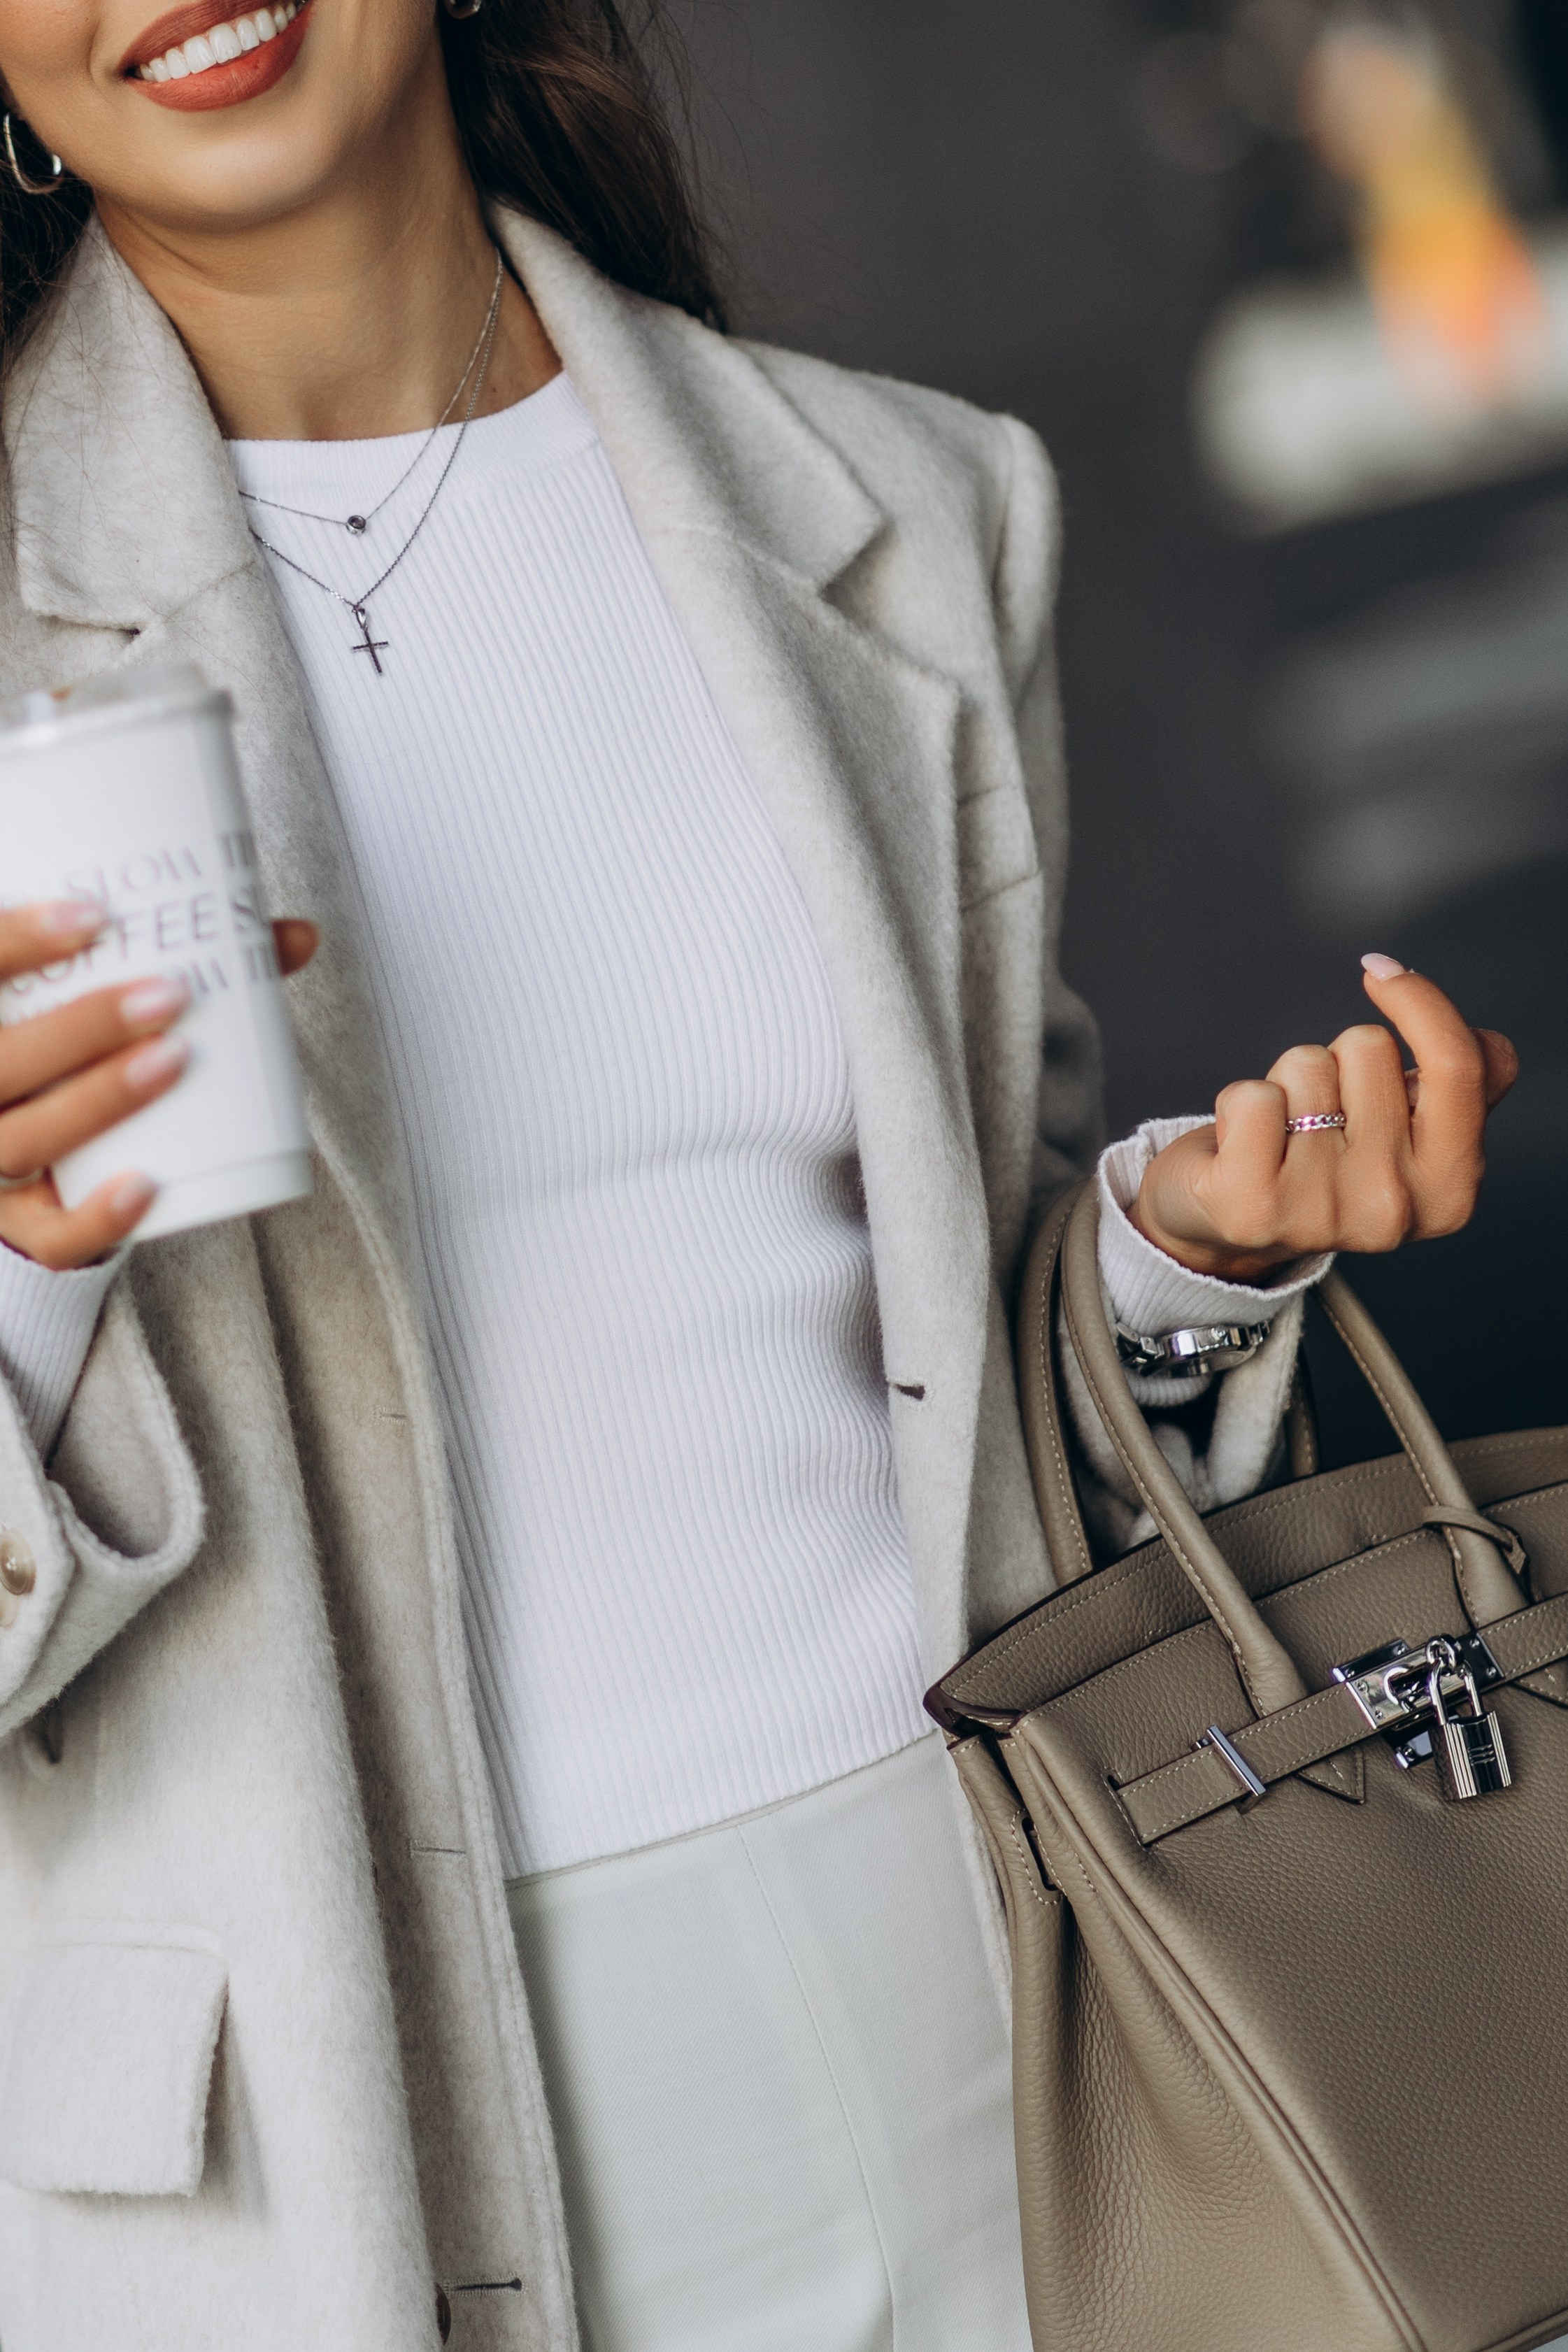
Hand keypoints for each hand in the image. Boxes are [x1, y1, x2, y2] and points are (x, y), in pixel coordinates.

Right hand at [0, 901, 318, 1272]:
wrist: (35, 1169)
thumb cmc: (73, 1061)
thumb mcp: (99, 1007)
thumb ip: (187, 968)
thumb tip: (299, 938)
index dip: (19, 939)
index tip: (94, 915)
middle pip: (1, 1061)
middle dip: (84, 1025)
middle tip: (172, 994)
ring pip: (22, 1141)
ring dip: (99, 1100)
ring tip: (176, 1059)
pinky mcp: (18, 1226)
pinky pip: (48, 1236)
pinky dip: (95, 1217)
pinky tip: (146, 1185)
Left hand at [1131, 957, 1518, 1284]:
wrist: (1232, 1229)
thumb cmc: (1324, 1162)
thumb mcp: (1407, 1131)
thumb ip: (1457, 1085)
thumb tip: (1486, 1041)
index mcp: (1448, 1189)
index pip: (1459, 1065)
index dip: (1421, 1000)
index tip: (1381, 973)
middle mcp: (1392, 1208)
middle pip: (1369, 1046)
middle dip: (1338, 1062)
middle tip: (1319, 1119)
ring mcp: (1321, 1213)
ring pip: (1307, 1064)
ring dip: (1286, 1084)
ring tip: (1280, 1135)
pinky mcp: (1251, 1206)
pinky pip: (1250, 1094)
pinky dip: (1237, 1104)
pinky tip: (1242, 1148)